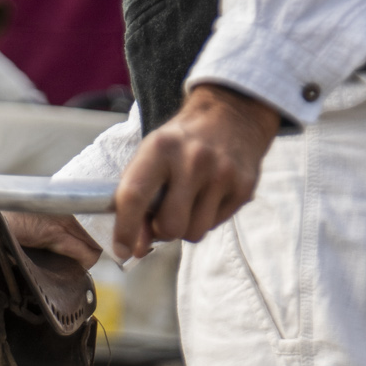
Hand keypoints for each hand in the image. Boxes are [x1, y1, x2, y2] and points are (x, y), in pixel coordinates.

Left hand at [111, 83, 280, 260]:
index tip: (122, 250)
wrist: (231, 115)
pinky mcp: (243, 187)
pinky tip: (208, 195)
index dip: (125, 230)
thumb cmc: (181, 143)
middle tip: (164, 216)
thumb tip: (133, 249)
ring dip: (185, 227)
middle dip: (162, 231)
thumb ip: (138, 198)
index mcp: (160, 147)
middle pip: (170, 226)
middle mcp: (192, 159)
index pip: (135, 196)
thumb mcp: (152, 156)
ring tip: (188, 203)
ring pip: (194, 233)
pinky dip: (205, 218)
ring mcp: (221, 174)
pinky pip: (214, 225)